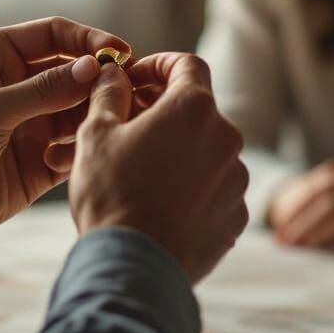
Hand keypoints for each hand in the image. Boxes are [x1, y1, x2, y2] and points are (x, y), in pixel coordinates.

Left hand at [0, 17, 129, 246]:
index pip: (54, 35)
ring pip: (79, 110)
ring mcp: (30, 122)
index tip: (120, 53)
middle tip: (124, 92)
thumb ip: (42, 90)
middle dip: (98, 82)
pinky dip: (77, 151)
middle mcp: (17, 84)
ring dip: (92, 116)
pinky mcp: (38, 159)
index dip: (89, 41)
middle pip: (74, 72)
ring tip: (101, 126)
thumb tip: (92, 69)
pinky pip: (72, 148)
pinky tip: (60, 161)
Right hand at [69, 53, 248, 284]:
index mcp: (194, 108)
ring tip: (142, 170)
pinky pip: (214, 188)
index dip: (158, 65)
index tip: (135, 80)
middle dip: (164, 111)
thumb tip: (112, 74)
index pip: (186, 64)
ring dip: (179, 151)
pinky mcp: (237, 216)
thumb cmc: (111, 194)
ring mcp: (236, 180)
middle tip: (129, 125)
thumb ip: (108, 93)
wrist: (134, 267)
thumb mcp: (96, 133)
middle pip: (197, 109)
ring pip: (207, 150)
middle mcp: (226, 138)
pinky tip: (161, 202)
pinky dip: (192, 186)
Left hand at [269, 160, 333, 250]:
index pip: (317, 190)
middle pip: (326, 204)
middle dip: (303, 223)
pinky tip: (329, 251)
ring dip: (320, 233)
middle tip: (285, 241)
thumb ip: (330, 198)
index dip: (297, 209)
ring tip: (302, 247)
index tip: (280, 228)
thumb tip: (294, 220)